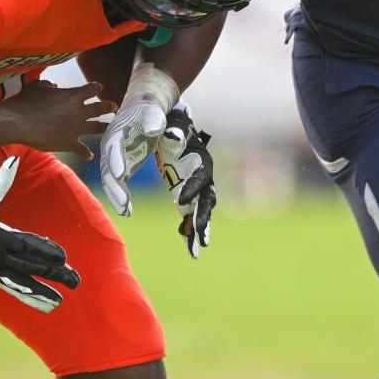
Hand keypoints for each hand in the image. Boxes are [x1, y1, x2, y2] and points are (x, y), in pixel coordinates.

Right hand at [0, 156, 79, 311]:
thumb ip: (1, 179)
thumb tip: (14, 159)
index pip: (25, 246)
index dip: (45, 252)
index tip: (65, 258)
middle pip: (28, 268)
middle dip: (53, 275)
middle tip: (76, 282)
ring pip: (19, 283)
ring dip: (40, 293)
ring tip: (60, 302)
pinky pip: (9, 287)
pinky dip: (25, 296)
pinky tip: (41, 303)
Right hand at [11, 80, 114, 159]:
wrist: (20, 123)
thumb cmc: (27, 102)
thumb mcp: (38, 86)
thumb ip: (49, 85)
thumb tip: (55, 86)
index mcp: (73, 96)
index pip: (92, 89)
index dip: (95, 88)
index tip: (98, 88)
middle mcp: (79, 112)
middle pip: (100, 108)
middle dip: (108, 107)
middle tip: (113, 107)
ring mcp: (76, 128)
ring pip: (97, 128)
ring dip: (104, 127)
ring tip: (109, 127)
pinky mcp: (70, 143)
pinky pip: (82, 150)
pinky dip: (86, 153)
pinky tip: (89, 156)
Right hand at [100, 93, 168, 216]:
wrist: (142, 112)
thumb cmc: (148, 111)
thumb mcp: (152, 113)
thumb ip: (152, 121)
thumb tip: (153, 129)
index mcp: (115, 133)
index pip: (114, 148)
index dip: (116, 161)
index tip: (120, 175)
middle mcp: (110, 148)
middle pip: (109, 169)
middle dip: (115, 186)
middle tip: (123, 202)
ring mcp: (115, 159)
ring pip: (112, 181)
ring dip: (117, 196)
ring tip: (125, 211)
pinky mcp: (121, 167)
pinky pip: (119, 185)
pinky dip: (122, 197)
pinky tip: (127, 211)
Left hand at [155, 107, 215, 258]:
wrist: (176, 132)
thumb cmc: (174, 129)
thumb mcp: (173, 128)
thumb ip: (173, 133)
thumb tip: (172, 134)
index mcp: (201, 161)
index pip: (200, 178)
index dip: (193, 189)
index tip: (181, 202)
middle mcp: (203, 178)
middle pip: (206, 201)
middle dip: (203, 219)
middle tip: (200, 237)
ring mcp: (197, 190)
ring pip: (201, 213)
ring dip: (199, 230)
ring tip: (195, 250)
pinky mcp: (188, 196)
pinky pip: (191, 216)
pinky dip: (189, 230)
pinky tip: (188, 246)